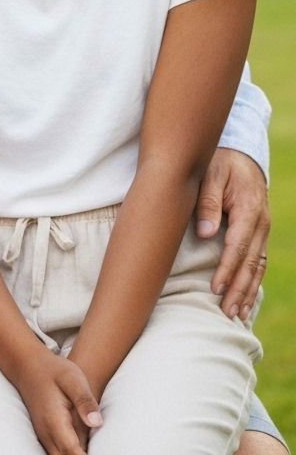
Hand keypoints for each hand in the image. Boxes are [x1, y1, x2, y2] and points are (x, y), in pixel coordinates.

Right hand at [15, 349, 101, 454]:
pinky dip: (69, 454)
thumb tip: (96, 422)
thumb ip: (84, 400)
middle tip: (103, 453)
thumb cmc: (53, 370)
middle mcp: (47, 434)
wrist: (27, 366)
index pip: (72, 452)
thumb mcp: (72, 378)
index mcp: (55, 421)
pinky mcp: (46, 437)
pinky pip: (57, 453)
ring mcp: (45, 437)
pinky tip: (80, 448)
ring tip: (91, 449)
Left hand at [195, 147, 269, 319]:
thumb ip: (206, 202)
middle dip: (239, 289)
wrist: (240, 156)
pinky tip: (245, 297)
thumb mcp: (209, 174)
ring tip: (235, 313)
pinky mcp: (259, 234)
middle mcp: (261, 223)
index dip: (227, 269)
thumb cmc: (219, 163)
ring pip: (258, 266)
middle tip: (226, 312)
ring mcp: (263, 230)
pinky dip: (252, 281)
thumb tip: (205, 234)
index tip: (216, 288)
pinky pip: (258, 262)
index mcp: (249, 209)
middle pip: (251, 263)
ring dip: (247, 290)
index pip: (238, 246)